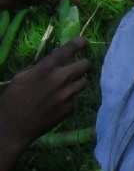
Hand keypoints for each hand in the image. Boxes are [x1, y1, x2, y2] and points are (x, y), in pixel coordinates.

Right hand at [0, 37, 89, 170]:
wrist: (12, 128)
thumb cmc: (12, 100)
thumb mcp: (22, 77)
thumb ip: (42, 65)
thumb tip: (57, 54)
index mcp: (47, 68)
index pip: (71, 48)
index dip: (80, 43)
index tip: (84, 43)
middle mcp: (60, 79)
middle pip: (85, 64)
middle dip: (81, 64)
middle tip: (75, 68)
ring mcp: (66, 95)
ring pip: (84, 81)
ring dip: (76, 82)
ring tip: (65, 86)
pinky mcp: (69, 108)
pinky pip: (74, 98)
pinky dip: (68, 99)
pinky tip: (56, 103)